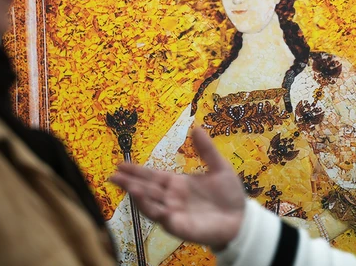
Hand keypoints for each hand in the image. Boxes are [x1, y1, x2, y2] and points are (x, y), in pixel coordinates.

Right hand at [108, 128, 245, 249]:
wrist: (242, 219)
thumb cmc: (229, 195)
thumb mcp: (219, 167)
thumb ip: (207, 150)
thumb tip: (197, 127)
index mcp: (177, 183)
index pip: (152, 176)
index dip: (136, 171)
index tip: (120, 164)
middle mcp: (172, 198)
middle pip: (146, 189)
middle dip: (129, 183)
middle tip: (113, 176)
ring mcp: (175, 213)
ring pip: (152, 205)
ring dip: (140, 197)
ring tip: (129, 187)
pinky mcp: (181, 227)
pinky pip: (165, 220)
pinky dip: (156, 212)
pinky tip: (150, 204)